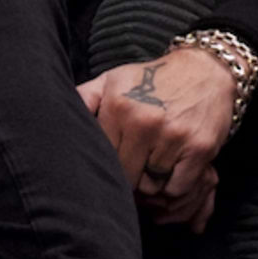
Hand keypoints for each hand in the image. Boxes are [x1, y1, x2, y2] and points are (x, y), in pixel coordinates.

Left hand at [77, 43, 234, 232]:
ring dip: (150, 187)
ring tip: (151, 177)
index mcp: (119, 107)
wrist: (206, 69)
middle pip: (125, 178)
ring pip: (151, 187)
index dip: (105, 170)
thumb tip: (51, 112)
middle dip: (128, 183)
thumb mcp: (114, 79)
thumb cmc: (154, 79)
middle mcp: (145, 122)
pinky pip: (177, 188)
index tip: (110, 173)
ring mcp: (174, 136)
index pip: (102, 158)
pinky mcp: (199, 148)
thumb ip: (84, 97)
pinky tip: (171, 175)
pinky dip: (173, 189)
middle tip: (133, 179)